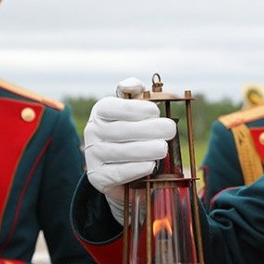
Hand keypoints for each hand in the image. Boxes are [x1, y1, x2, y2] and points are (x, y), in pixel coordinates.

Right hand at [85, 78, 176, 220]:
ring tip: (163, 148)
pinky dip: (137, 169)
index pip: (115, 107)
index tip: (156, 112)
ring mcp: (92, 155)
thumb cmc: (132, 132)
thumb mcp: (134, 111)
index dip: (137, 108)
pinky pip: (119, 172)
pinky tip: (150, 165)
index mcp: (100, 112)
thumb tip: (134, 85)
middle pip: (122, 130)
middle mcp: (92, 132)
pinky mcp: (98, 177)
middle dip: (150, 129)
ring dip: (147, 150)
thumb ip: (135, 94)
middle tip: (170, 130)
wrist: (119, 168)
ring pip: (121, 152)